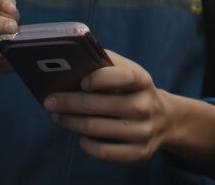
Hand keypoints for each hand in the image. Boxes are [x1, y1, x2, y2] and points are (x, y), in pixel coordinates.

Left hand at [45, 50, 175, 165]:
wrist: (165, 119)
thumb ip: (104, 63)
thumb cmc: (133, 91)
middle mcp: (145, 106)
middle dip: (68, 102)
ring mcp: (143, 131)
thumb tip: (70, 61)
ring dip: (70, 122)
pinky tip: (81, 136)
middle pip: (99, 105)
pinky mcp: (139, 153)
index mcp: (143, 82)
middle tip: (49, 101)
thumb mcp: (129, 72)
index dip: (100, 78)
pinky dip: (87, 144)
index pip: (123, 77)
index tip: (81, 82)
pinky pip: (103, 152)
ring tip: (57, 116)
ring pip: (95, 128)